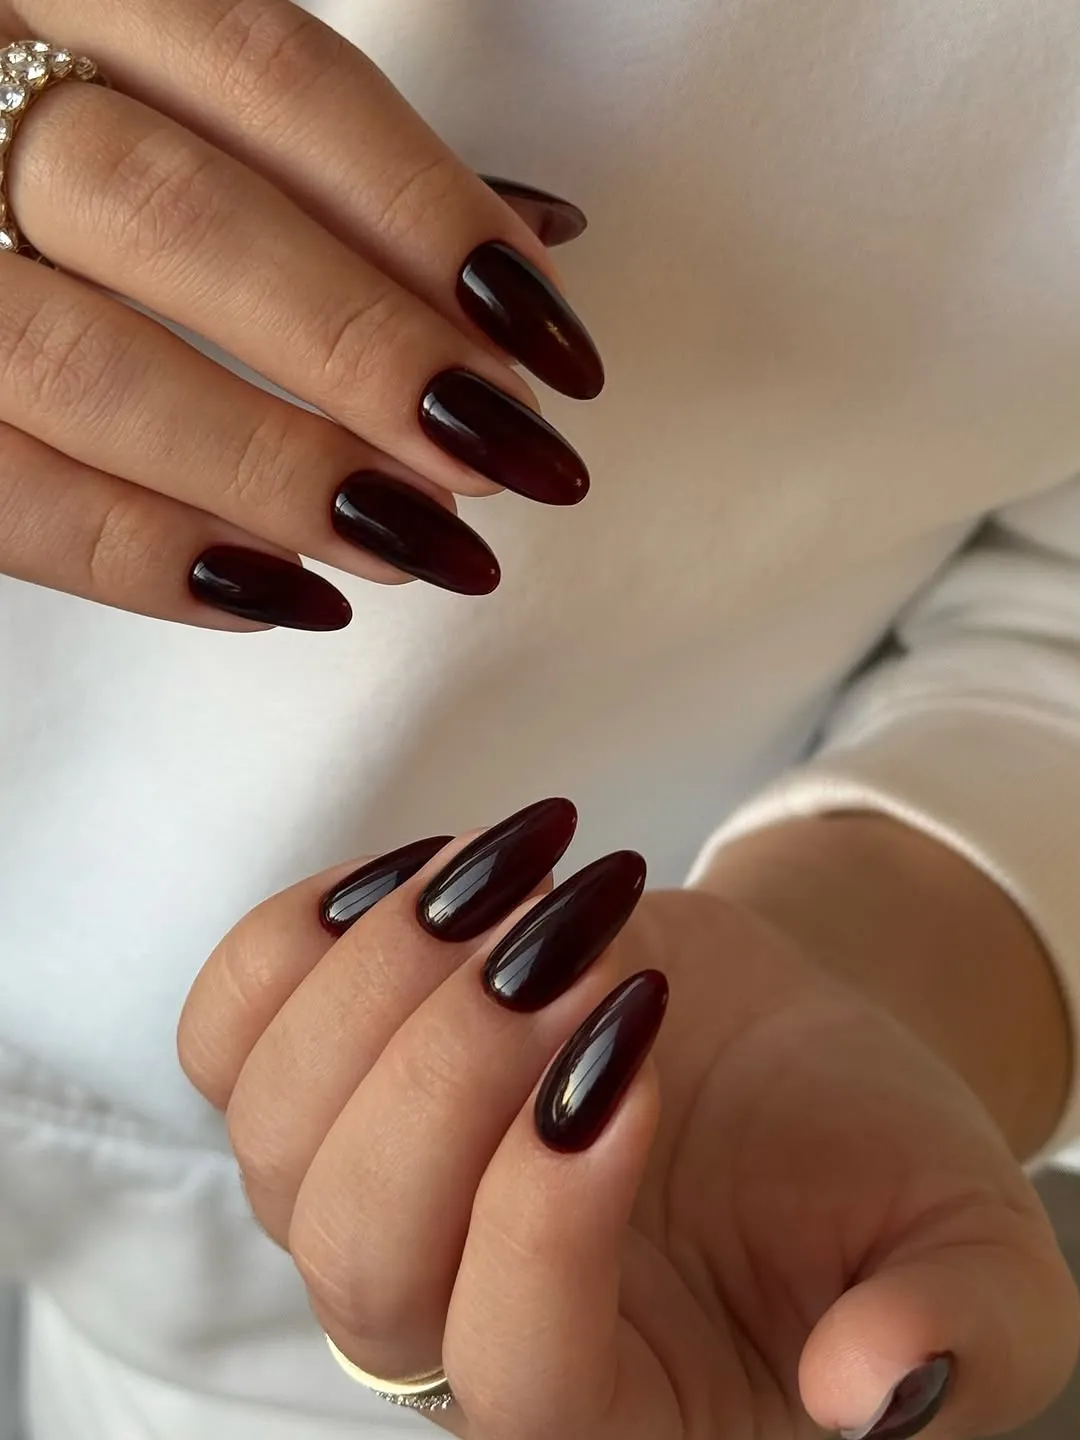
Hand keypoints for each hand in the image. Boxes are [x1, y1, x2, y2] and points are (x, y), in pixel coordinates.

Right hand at [0, 4, 600, 627]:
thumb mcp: (175, 90)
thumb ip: (333, 162)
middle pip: (175, 218)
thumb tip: (538, 233)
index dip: (424, 209)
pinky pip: (0, 495)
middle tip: (490, 450)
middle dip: (358, 351)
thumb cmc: (72, 149)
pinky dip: (146, 558)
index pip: (269, 71)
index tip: (544, 336)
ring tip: (413, 541)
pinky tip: (278, 592)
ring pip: (78, 365)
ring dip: (272, 474)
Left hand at [178, 799, 1078, 1438]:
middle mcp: (459, 1329)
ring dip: (386, 976)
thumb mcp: (975, 1250)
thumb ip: (961, 1334)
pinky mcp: (333, 1088)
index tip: (646, 1039)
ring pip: (278, 1133)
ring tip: (524, 872)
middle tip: (577, 939)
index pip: (521, 1371)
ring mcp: (373, 1204)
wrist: (785, 1055)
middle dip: (457, 1066)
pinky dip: (305, 934)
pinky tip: (438, 873)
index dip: (554, 1206)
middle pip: (362, 1253)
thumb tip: (878, 1389)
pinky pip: (232, 1031)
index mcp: (616, 1408)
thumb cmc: (871, 1162)